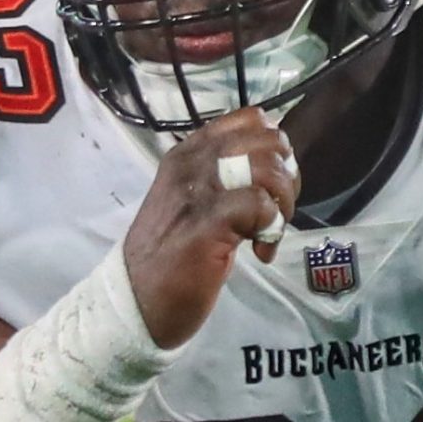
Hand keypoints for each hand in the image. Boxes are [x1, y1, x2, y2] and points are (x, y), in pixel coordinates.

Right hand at [123, 106, 299, 347]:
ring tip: (268, 233)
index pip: (250, 120)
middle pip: (267, 140)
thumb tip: (271, 170)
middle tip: (276, 212)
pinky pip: (260, 205)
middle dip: (286, 177)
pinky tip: (260, 251)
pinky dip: (272, 229)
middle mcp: (191, 164)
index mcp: (187, 154)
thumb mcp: (192, 203)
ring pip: (268, 168)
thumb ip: (222, 179)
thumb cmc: (168, 257)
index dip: (275, 151)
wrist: (135, 301)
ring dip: (282, 204)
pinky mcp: (207, 224)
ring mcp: (197, 192)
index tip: (270, 187)